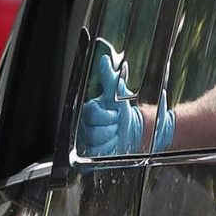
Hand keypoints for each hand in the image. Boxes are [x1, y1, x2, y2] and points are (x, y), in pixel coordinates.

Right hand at [76, 42, 144, 157]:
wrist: (132, 130)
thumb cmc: (123, 112)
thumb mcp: (118, 93)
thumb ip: (110, 77)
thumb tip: (103, 60)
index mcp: (88, 110)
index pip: (91, 114)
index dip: (106, 116)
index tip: (115, 114)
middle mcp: (83, 125)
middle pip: (92, 131)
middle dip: (110, 128)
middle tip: (116, 124)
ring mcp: (85, 140)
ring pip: (94, 143)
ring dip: (110, 139)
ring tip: (114, 133)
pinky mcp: (89, 154)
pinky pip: (96, 154)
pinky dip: (108, 150)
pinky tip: (112, 143)